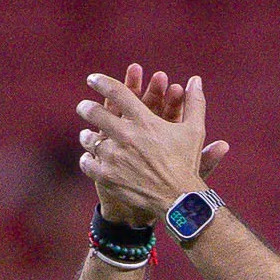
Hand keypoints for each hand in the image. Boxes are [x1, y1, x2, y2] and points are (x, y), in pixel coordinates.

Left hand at [78, 63, 227, 224]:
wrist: (179, 200)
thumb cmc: (186, 163)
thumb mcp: (194, 130)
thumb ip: (194, 102)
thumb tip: (196, 79)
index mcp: (145, 121)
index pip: (118, 93)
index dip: (102, 83)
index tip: (92, 79)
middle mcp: (127, 136)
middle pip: (96, 114)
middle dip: (86, 108)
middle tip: (83, 107)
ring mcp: (115, 157)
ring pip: (91, 140)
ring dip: (87, 136)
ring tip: (86, 134)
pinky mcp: (108, 177)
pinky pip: (89, 164)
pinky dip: (87, 160)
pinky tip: (87, 158)